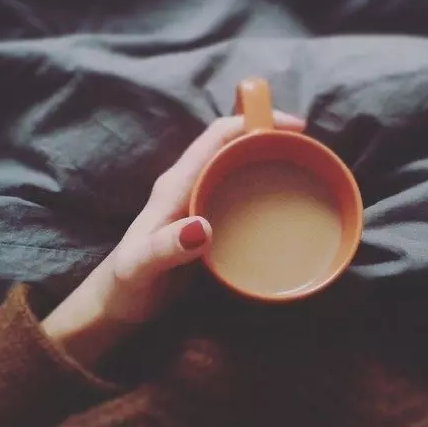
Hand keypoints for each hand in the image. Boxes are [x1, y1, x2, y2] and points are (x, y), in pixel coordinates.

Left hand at [42, 112, 303, 366]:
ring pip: (236, 168)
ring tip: (305, 171)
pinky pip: (238, 194)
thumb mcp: (140, 267)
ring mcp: (198, 203)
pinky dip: (262, 189)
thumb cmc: (126, 284)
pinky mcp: (208, 223)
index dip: (252, 121)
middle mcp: (189, 185)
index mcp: (175, 185)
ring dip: (268, 162)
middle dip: (269, 138)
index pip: (216, 137)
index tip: (294, 127)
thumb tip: (204, 226)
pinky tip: (283, 205)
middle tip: (309, 152)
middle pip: (231, 146)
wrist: (117, 304)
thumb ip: (166, 247)